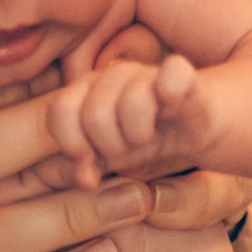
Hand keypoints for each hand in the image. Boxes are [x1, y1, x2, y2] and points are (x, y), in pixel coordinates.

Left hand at [55, 49, 217, 188]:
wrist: (192, 126)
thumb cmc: (142, 140)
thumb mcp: (105, 158)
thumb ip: (83, 167)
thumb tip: (85, 179)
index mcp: (85, 90)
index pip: (59, 110)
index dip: (73, 143)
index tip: (91, 160)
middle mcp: (111, 74)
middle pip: (94, 114)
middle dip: (110, 145)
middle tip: (125, 149)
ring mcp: (145, 71)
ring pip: (130, 103)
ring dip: (139, 134)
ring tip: (146, 137)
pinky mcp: (182, 75)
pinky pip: (173, 75)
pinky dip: (172, 91)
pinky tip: (172, 109)